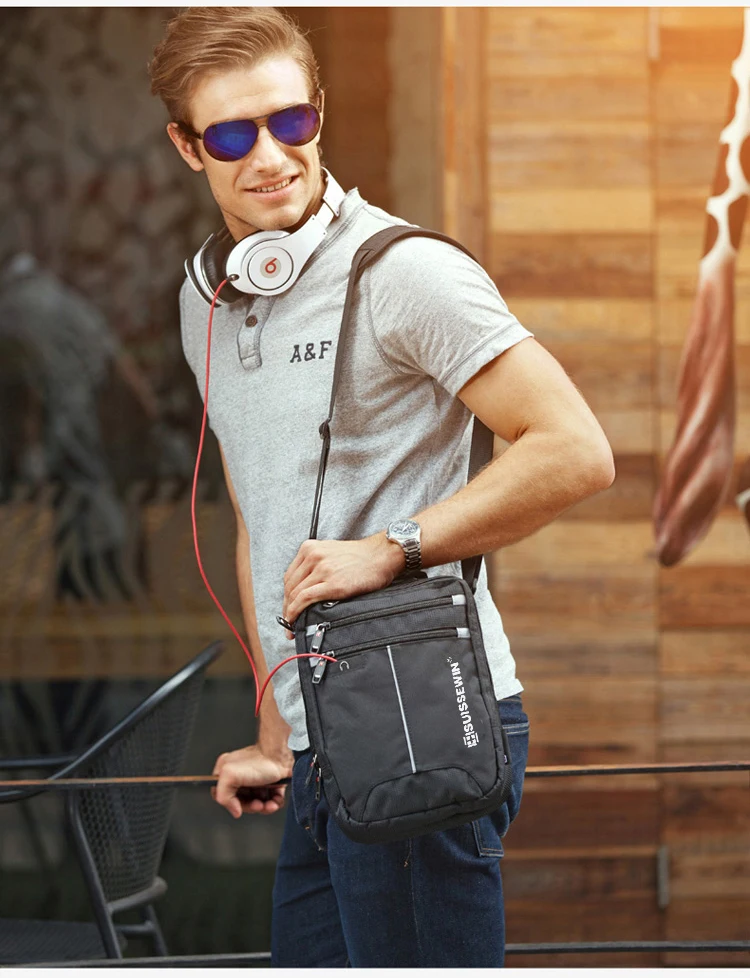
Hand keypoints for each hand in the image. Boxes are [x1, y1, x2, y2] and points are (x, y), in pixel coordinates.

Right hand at [212, 744, 292, 817]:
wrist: (282, 755)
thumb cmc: (260, 761)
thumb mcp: (231, 776)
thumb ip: (223, 795)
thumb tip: (235, 810)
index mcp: (226, 771)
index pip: (222, 795)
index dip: (231, 804)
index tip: (239, 805)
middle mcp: (240, 775)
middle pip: (241, 801)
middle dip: (252, 806)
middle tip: (258, 804)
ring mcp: (255, 780)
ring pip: (257, 802)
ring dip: (264, 807)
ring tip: (270, 804)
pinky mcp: (270, 782)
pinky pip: (270, 799)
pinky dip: (274, 803)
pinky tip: (276, 800)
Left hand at [282, 535, 404, 631]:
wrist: (382, 555)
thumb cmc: (361, 557)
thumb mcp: (331, 553)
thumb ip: (315, 566)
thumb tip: (304, 590)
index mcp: (310, 548)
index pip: (289, 576)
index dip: (286, 596)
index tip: (287, 608)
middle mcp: (313, 556)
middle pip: (289, 586)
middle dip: (286, 607)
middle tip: (287, 622)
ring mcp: (322, 569)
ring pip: (295, 594)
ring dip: (290, 613)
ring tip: (292, 626)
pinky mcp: (332, 583)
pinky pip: (305, 599)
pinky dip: (296, 612)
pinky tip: (296, 621)